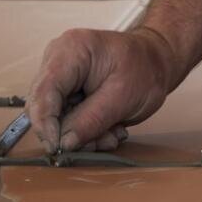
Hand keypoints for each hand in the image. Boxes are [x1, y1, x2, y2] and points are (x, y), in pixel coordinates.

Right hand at [26, 27, 177, 153]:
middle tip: (100, 142)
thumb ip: (91, 120)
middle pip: (45, 108)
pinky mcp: (66, 91)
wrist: (157, 62)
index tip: (58, 149)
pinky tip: (109, 129)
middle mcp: (57, 60)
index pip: (43, 92)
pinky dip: (86, 131)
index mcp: (70, 51)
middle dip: (70, 133)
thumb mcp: (123, 97)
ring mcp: (61, 76)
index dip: (46, 124)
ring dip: (83, 135)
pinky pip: (66, 119)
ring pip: (56, 118)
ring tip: (111, 134)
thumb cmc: (146, 68)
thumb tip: (63, 144)